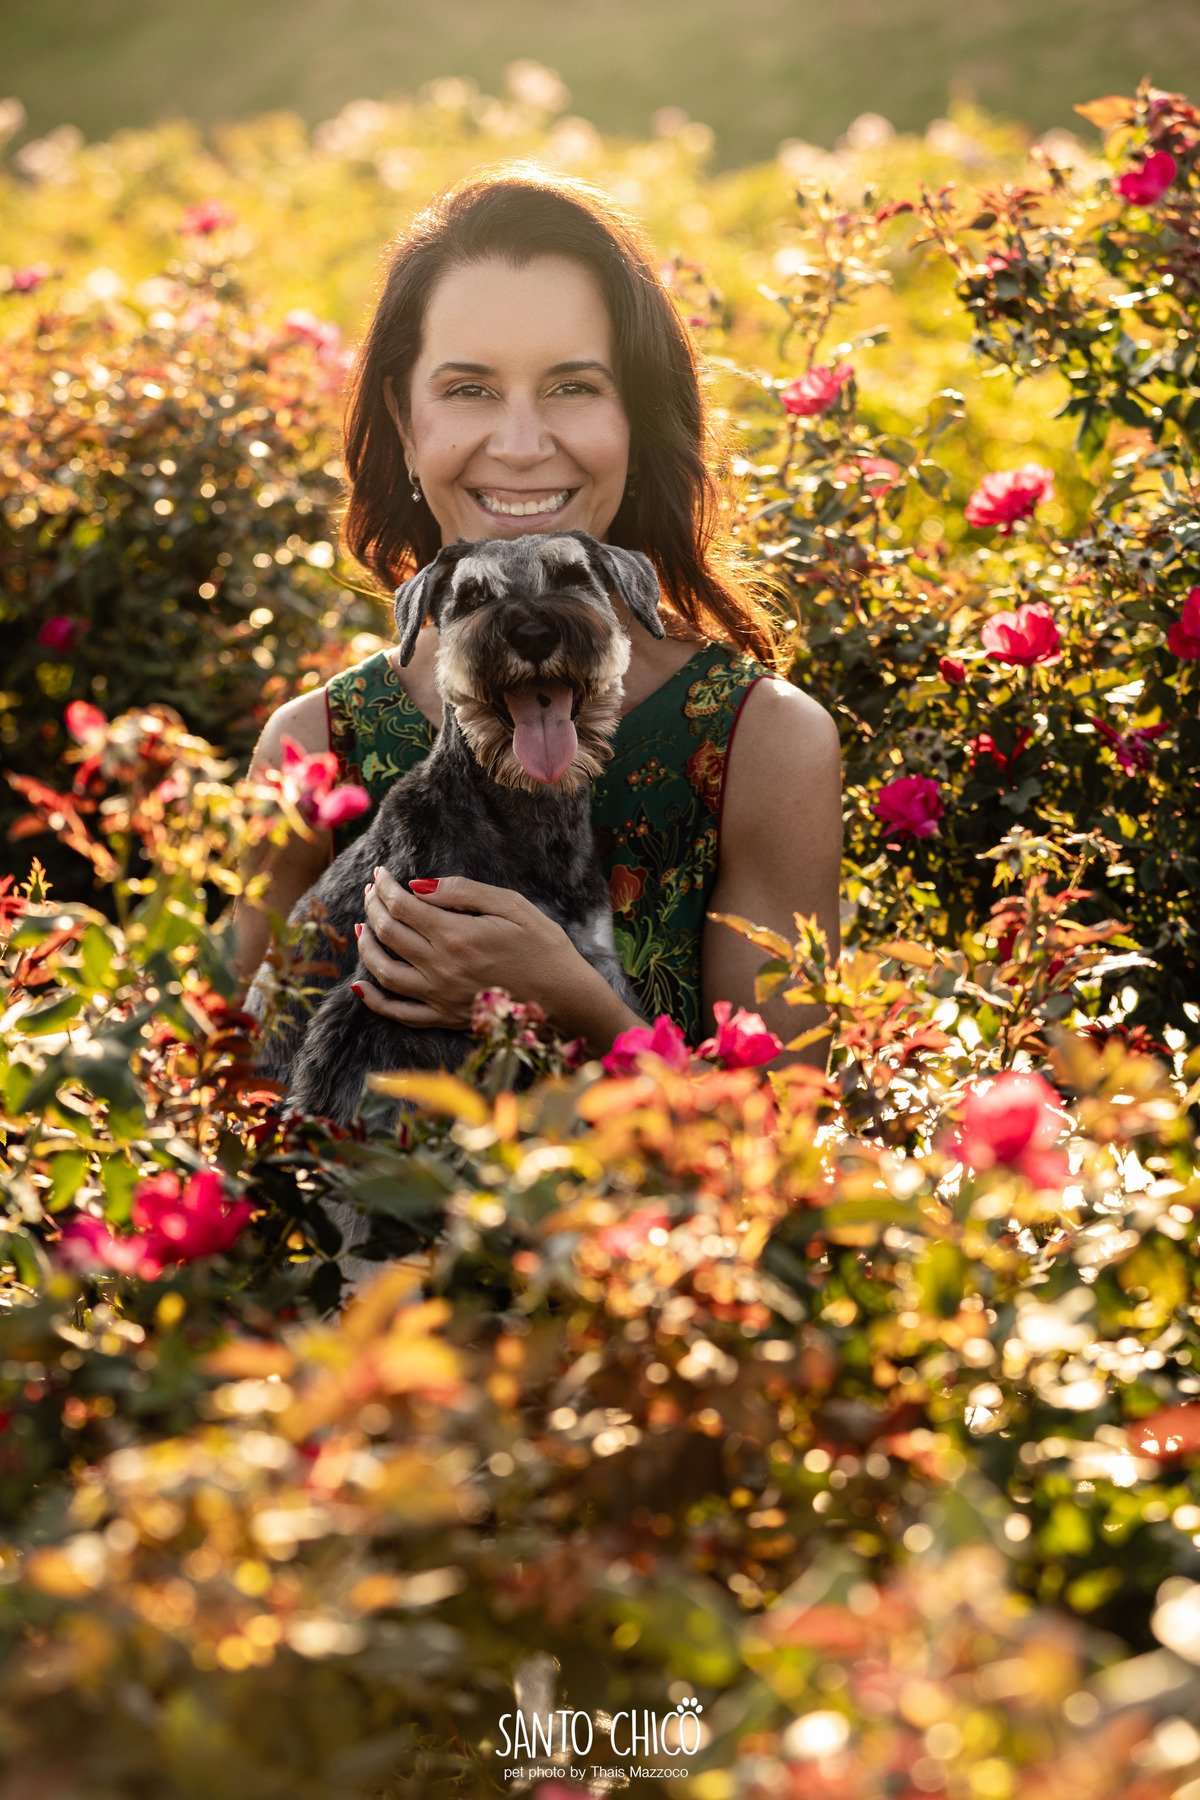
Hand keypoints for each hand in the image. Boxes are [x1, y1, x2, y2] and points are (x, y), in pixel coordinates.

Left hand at [353, 869, 640, 1052]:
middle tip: (372, 892)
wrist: (566, 998)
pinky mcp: (445, 1018)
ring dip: (366, 947)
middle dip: (373, 907)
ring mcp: (440, 997)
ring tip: (363, 927)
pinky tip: (361, 986)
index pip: (402, 906)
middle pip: (388, 933)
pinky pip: (399, 1013)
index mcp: (456, 935)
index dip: (385, 886)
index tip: (381, 874)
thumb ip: (461, 892)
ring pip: (384, 972)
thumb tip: (417, 887)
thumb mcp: (510, 905)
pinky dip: (375, 1001)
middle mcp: (441, 968)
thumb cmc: (543, 946)